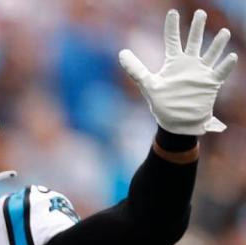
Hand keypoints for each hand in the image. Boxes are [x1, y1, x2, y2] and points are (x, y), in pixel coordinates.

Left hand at [119, 9, 236, 134]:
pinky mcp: (210, 84)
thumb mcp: (147, 84)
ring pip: (211, 53)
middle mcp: (189, 64)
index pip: (172, 40)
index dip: (172, 27)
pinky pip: (220, 72)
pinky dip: (225, 65)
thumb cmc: (162, 103)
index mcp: (173, 62)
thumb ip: (135, 68)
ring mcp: (201, 72)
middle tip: (200, 13)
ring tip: (223, 32)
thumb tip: (121, 53)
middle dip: (197, 28)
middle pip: (194, 41)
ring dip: (217, 44)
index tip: (172, 12)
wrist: (176, 122)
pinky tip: (230, 57)